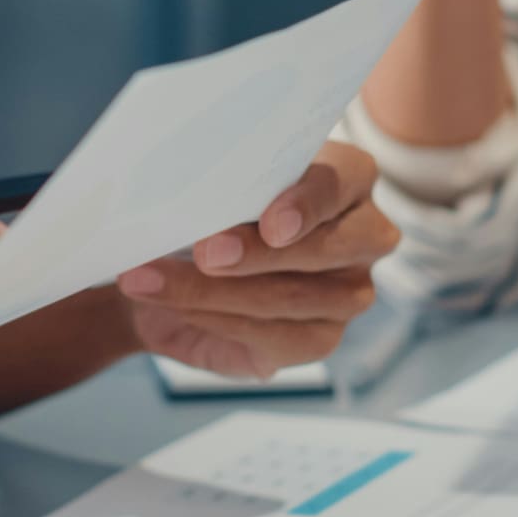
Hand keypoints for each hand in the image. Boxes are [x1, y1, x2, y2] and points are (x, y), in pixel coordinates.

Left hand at [113, 142, 397, 379]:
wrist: (179, 267)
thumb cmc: (211, 207)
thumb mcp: (214, 182)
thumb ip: (221, 182)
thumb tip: (189, 192)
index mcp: (350, 178)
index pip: (339, 183)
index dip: (306, 204)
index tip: (271, 223)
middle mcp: (364, 236)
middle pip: (327, 248)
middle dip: (259, 254)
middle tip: (205, 253)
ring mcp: (349, 293)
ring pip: (293, 298)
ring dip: (215, 291)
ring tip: (153, 279)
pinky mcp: (321, 338)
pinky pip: (276, 337)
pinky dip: (218, 321)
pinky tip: (177, 308)